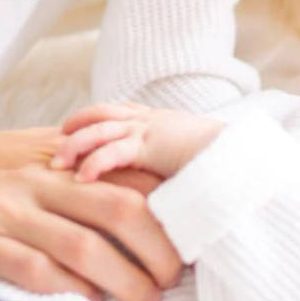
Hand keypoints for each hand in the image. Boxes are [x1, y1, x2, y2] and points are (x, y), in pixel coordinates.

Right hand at [0, 128, 182, 300]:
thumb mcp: (13, 159)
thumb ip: (65, 175)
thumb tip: (128, 205)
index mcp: (50, 153)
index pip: (129, 173)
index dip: (170, 207)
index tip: (193, 238)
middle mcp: (33, 174)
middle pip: (123, 208)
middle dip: (161, 249)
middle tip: (176, 280)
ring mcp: (1, 205)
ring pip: (86, 243)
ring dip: (126, 280)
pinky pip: (32, 268)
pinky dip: (68, 292)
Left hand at [53, 101, 225, 181]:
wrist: (245, 157)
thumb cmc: (224, 164)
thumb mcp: (188, 162)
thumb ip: (168, 168)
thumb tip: (159, 189)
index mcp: (159, 121)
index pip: (118, 111)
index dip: (91, 120)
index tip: (70, 132)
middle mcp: (151, 120)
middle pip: (101, 114)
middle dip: (75, 129)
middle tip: (53, 149)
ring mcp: (150, 130)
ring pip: (100, 130)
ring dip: (75, 146)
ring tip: (56, 164)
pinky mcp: (152, 146)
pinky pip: (114, 152)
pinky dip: (93, 163)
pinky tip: (79, 178)